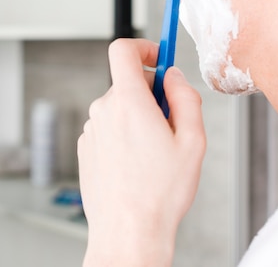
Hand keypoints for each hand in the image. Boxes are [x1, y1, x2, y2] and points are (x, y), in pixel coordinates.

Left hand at [78, 39, 205, 265]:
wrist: (128, 230)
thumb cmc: (160, 193)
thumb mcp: (192, 140)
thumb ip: (185, 97)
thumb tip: (173, 76)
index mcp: (129, 102)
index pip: (123, 50)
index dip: (142, 47)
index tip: (157, 57)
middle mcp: (103, 111)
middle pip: (127, 83)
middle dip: (151, 95)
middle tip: (170, 125)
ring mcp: (91, 130)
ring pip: (118, 108)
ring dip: (137, 119)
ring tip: (153, 153)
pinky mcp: (85, 147)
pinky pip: (108, 128)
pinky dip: (123, 135)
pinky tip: (136, 164)